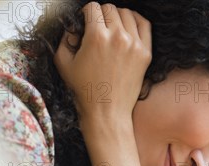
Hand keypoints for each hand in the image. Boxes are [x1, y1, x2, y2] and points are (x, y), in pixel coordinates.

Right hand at [54, 2, 151, 129]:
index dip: (85, 12)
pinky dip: (135, 20)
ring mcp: (134, 44)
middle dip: (100, 15)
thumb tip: (73, 28)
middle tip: (96, 27)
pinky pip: (144, 24)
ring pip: (126, 13)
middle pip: (109, 8)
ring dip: (117, 16)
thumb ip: (64, 39)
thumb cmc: (85, 91)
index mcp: (96, 37)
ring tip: (111, 27)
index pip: (92, 7)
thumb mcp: (64, 64)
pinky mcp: (145, 53)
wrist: (107, 111)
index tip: (85, 21)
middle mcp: (117, 37)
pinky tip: (128, 25)